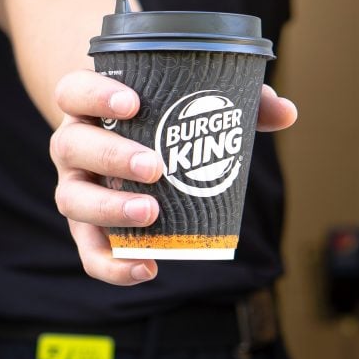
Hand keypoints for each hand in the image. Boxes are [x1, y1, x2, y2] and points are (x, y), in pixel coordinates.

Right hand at [50, 69, 297, 285]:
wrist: (125, 144)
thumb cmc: (159, 117)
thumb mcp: (190, 102)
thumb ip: (238, 102)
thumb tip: (286, 112)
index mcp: (88, 105)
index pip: (74, 90)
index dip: (95, 94)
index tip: (132, 103)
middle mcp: (72, 143)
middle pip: (72, 146)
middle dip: (113, 157)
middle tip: (156, 167)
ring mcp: (74, 186)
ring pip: (72, 199)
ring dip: (110, 209)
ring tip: (151, 214)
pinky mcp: (85, 226)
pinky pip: (90, 251)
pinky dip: (112, 265)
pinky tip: (147, 269)